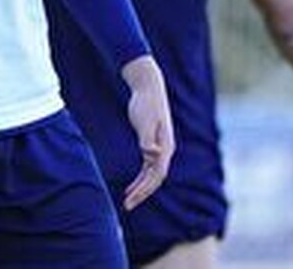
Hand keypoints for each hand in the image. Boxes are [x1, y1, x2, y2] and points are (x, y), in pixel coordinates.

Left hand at [120, 54, 174, 210]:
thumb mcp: (143, 120)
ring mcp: (160, 148)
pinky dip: (141, 177)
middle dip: (142, 193)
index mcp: (165, 147)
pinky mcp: (152, 144)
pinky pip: (148, 167)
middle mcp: (165, 150)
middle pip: (155, 179)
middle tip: (127, 206)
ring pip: (152, 175)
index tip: (132, 199)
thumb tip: (153, 154)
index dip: (145, 189)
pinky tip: (133, 185)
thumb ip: (148, 139)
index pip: (157, 175)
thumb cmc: (145, 102)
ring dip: (141, 188)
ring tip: (128, 199)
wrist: (147, 87)